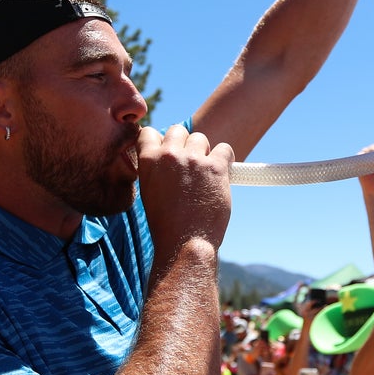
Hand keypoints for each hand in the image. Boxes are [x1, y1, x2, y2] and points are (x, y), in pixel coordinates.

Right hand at [137, 125, 233, 257]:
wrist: (184, 244)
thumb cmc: (166, 224)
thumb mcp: (149, 192)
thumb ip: (156, 169)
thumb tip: (169, 155)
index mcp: (149, 161)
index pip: (149, 132)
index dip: (159, 140)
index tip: (167, 151)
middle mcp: (169, 155)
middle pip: (178, 130)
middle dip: (184, 143)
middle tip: (188, 164)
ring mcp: (193, 160)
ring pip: (201, 138)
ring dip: (203, 151)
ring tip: (204, 173)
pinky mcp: (216, 167)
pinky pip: (225, 148)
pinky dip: (225, 158)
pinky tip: (221, 173)